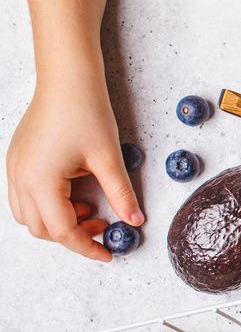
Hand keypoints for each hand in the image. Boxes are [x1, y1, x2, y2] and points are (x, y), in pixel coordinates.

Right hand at [7, 60, 141, 261]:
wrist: (66, 78)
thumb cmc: (85, 111)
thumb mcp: (108, 158)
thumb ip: (121, 194)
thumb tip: (135, 221)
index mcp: (40, 181)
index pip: (62, 231)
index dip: (87, 246)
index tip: (108, 253)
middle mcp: (20, 178)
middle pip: (42, 228)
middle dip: (73, 235)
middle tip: (104, 226)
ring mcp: (14, 169)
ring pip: (29, 215)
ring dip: (59, 221)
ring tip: (91, 208)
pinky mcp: (17, 160)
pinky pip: (25, 196)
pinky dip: (49, 204)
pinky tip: (75, 193)